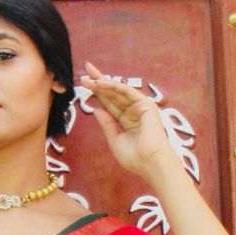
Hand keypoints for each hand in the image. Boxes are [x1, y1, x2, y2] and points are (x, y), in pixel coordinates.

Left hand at [77, 60, 173, 178]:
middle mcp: (133, 111)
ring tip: (88, 78)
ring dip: (103, 83)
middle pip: (112, 94)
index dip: (97, 93)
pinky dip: (114, 86)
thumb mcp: (114, 140)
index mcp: (126, 120)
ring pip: (118, 91)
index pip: (109, 103)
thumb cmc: (136, 158)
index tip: (85, 84)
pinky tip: (100, 83)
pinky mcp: (146, 104)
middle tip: (85, 71)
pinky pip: (127, 91)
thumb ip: (107, 124)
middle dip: (99, 82)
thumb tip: (96, 110)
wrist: (150, 163)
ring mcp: (140, 107)